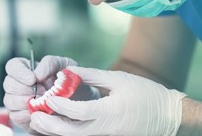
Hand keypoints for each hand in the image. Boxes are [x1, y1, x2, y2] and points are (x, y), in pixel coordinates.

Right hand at [3, 56, 99, 131]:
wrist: (79, 102)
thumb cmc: (70, 81)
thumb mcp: (64, 65)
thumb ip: (50, 63)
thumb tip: (36, 74)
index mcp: (27, 69)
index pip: (12, 66)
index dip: (19, 72)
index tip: (33, 79)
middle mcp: (18, 84)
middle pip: (8, 84)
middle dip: (25, 89)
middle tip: (43, 92)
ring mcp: (17, 101)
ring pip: (10, 100)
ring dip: (27, 102)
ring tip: (44, 102)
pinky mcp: (21, 117)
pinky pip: (16, 116)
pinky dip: (28, 114)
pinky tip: (41, 112)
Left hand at [30, 66, 185, 135]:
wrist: (167, 116)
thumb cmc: (145, 95)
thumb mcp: (119, 79)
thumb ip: (92, 76)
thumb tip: (69, 72)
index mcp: (109, 112)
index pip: (78, 112)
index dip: (60, 105)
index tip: (47, 97)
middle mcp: (105, 129)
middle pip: (71, 133)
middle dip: (49, 126)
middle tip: (34, 116)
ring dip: (54, 132)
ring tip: (38, 122)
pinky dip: (66, 133)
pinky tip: (55, 126)